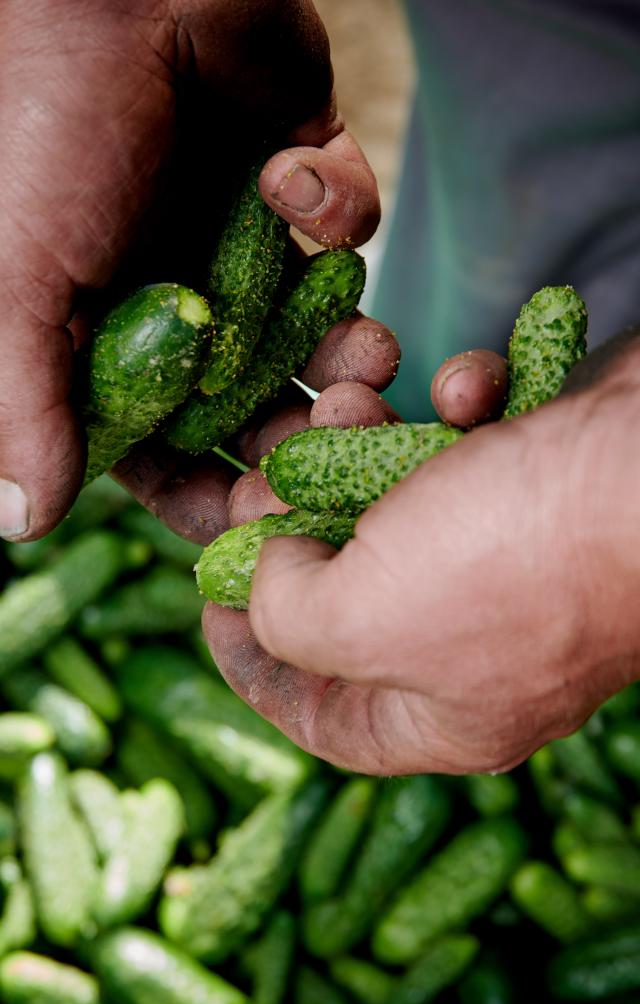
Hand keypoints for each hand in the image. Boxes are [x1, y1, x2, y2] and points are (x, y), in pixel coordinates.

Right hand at [0, 0, 378, 540]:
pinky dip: (334, 206)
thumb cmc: (47, 132)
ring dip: (351, 352)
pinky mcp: (300, 183)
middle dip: (308, 435)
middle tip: (350, 437)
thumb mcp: (17, 284)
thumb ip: (23, 403)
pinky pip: (342, 227)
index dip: (218, 497)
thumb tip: (18, 520)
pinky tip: (292, 167)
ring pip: (321, 339)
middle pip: (262, 416)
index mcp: (114, 349)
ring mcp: (247, 248)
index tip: (269, 520)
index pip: (170, 461)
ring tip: (370, 353)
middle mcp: (185, 309)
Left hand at [203, 335, 639, 775]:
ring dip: (358, 438)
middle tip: (265, 474)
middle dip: (294, 523)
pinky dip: (456, 405)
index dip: (251, 664)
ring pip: (398, 500)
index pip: (320, 715)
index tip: (209, 600)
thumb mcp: (364, 616)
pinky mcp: (536, 477)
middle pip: (347, 594)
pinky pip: (469, 444)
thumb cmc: (516, 563)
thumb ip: (287, 615)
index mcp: (438, 710)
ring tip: (344, 397)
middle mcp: (473, 641)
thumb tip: (272, 569)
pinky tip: (468, 388)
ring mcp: (509, 557)